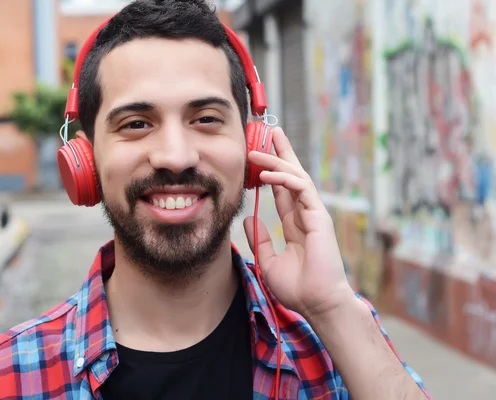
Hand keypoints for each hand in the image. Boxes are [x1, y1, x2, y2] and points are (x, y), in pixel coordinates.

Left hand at [243, 127, 354, 318]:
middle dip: (281, 152)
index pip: (283, 189)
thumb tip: (249, 218)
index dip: (271, 170)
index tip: (258, 155)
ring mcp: (314, 213)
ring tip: (256, 150)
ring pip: (296, 176)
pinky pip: (302, 189)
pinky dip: (284, 179)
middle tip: (268, 131)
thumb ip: (260, 238)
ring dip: (277, 160)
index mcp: (295, 223)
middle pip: (292, 175)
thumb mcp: (268, 259)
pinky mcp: (319, 216)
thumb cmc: (297, 287)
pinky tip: (266, 174)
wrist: (316, 303)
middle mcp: (305, 214)